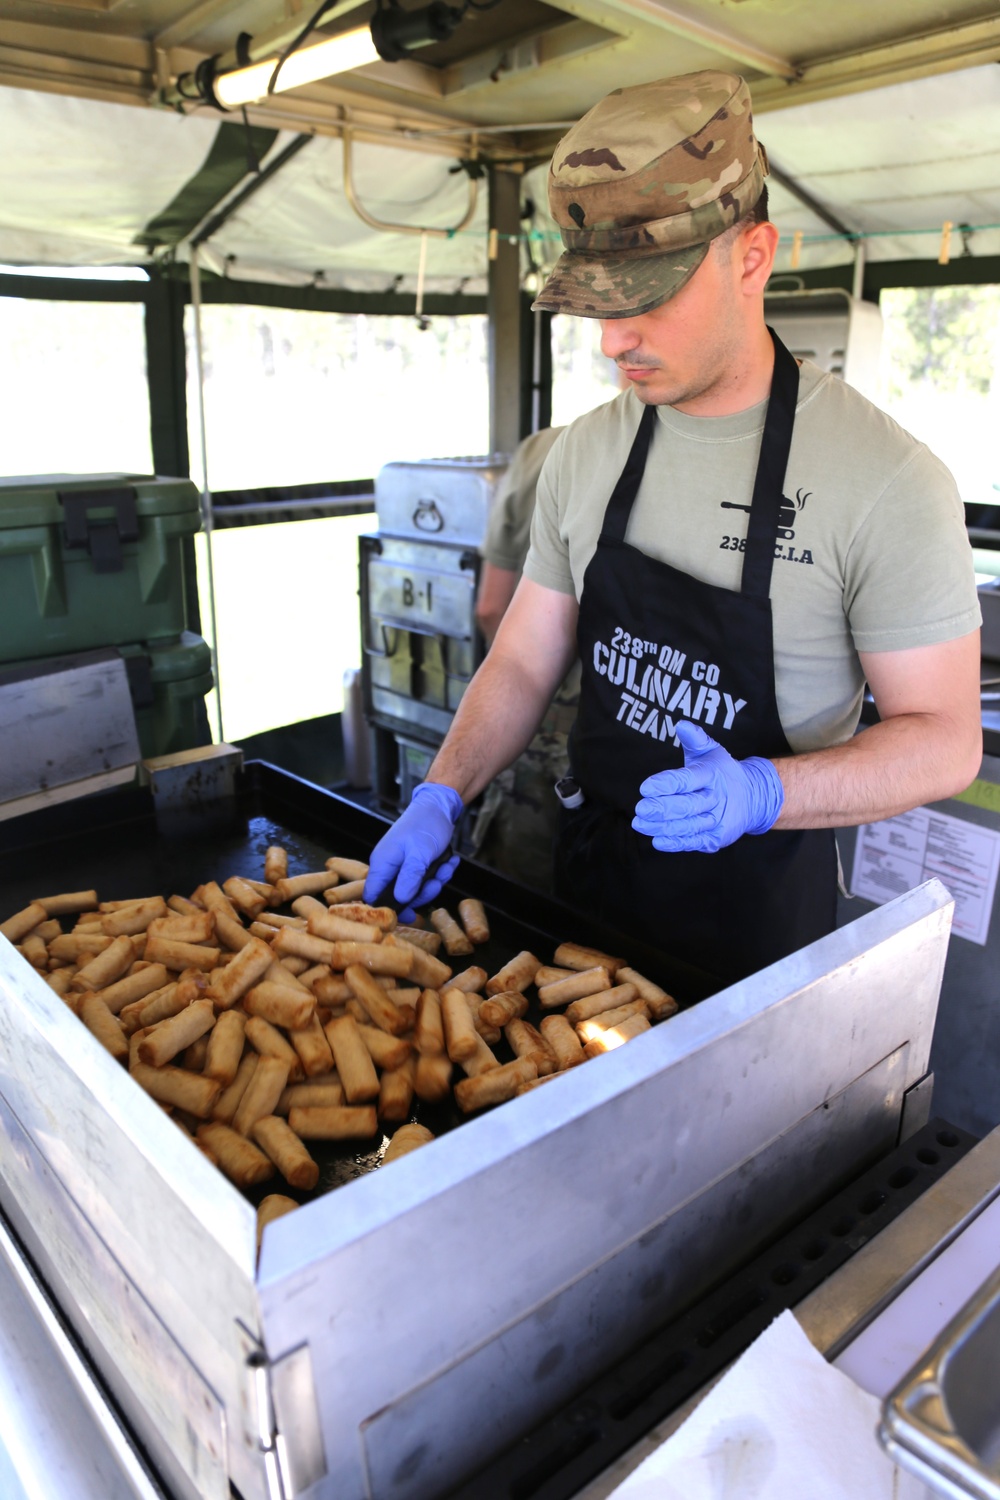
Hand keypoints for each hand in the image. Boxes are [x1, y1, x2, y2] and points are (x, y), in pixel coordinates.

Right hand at [363, 782, 462, 917]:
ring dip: (435, 881)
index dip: (388, 908)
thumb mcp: (420, 853)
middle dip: (422, 892)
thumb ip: (410, 878)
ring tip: (446, 866)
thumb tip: (401, 900)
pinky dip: (439, 872)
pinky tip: (449, 862)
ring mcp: (402, 865)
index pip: (373, 895)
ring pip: (415, 888)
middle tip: (436, 882)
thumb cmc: (426, 824)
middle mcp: (389, 866)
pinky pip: (425, 878)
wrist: (439, 806)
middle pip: (399, 896)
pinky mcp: (414, 863)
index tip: (408, 913)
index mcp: (382, 863)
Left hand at [632, 722, 783, 852]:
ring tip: (641, 824)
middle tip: (640, 808)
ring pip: (689, 826)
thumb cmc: (722, 772)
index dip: (666, 784)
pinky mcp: (716, 838)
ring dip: (663, 827)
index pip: (687, 779)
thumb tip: (681, 724)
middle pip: (688, 805)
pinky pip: (694, 841)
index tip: (645, 788)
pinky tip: (657, 840)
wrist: (753, 797)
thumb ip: (695, 738)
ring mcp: (718, 820)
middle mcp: (716, 798)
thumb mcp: (710, 751)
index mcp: (712, 775)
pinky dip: (676, 843)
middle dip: (662, 808)